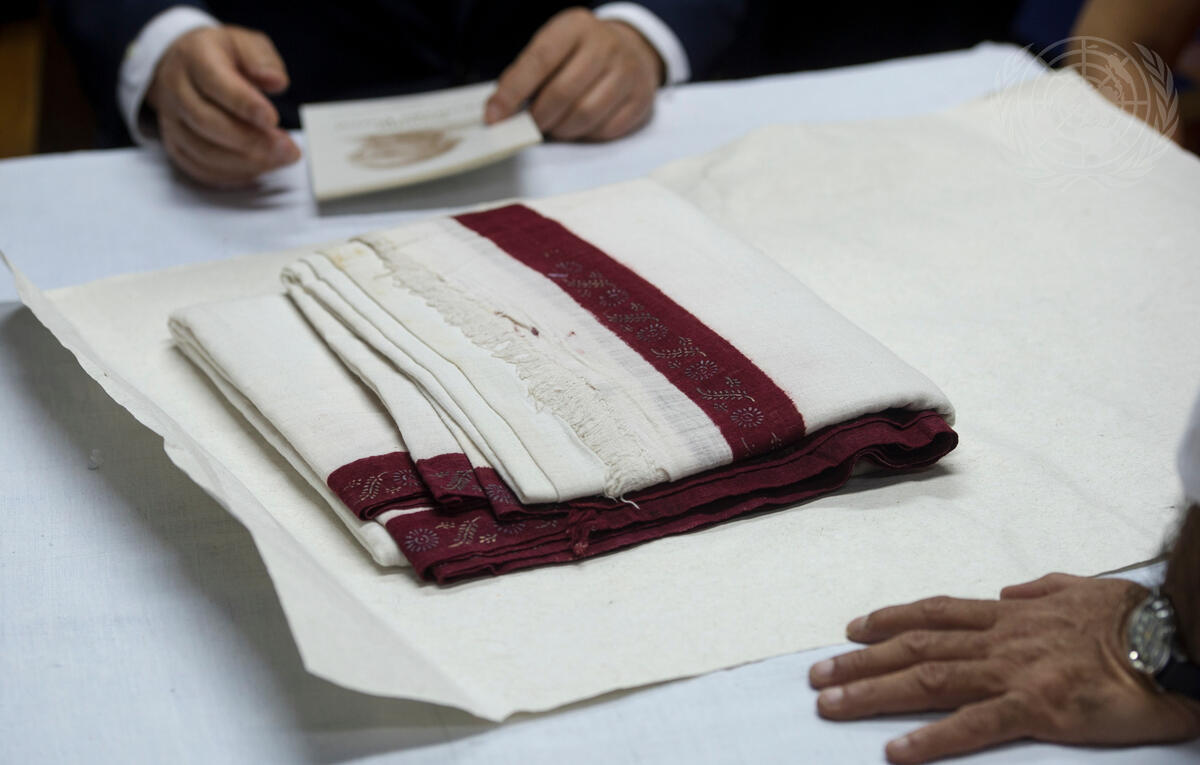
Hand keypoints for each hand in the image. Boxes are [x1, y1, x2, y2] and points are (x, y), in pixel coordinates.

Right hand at [146, 25, 300, 187]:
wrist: (181, 64)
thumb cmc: (222, 56)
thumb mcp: (245, 43)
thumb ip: (262, 59)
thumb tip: (276, 81)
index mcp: (195, 57)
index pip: (215, 83)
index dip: (244, 104)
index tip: (273, 119)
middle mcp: (176, 89)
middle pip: (207, 122)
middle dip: (251, 141)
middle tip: (289, 150)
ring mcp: (171, 120)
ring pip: (202, 150)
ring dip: (246, 162)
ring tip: (281, 160)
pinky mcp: (174, 144)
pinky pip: (199, 168)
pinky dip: (231, 174)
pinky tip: (259, 169)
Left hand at [484, 8, 662, 140]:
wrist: (631, 50)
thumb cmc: (579, 54)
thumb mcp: (553, 47)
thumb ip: (527, 74)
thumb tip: (500, 113)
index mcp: (575, 26)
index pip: (539, 61)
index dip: (512, 92)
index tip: (494, 117)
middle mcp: (605, 45)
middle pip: (562, 94)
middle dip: (538, 118)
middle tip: (529, 127)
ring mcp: (628, 72)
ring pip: (585, 116)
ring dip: (561, 130)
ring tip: (554, 127)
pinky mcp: (641, 100)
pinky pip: (606, 130)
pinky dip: (586, 136)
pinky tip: (579, 127)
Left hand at [809, 574, 1199, 762]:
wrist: (1178, 644)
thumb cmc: (1136, 620)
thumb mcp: (1082, 589)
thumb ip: (1039, 590)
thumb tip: (1007, 593)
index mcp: (1011, 614)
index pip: (935, 613)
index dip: (889, 619)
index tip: (852, 628)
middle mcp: (1002, 638)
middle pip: (915, 646)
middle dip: (860, 660)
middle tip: (816, 676)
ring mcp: (1015, 672)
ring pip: (928, 680)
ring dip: (872, 693)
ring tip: (830, 706)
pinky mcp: (1037, 709)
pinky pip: (973, 725)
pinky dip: (930, 739)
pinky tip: (895, 753)